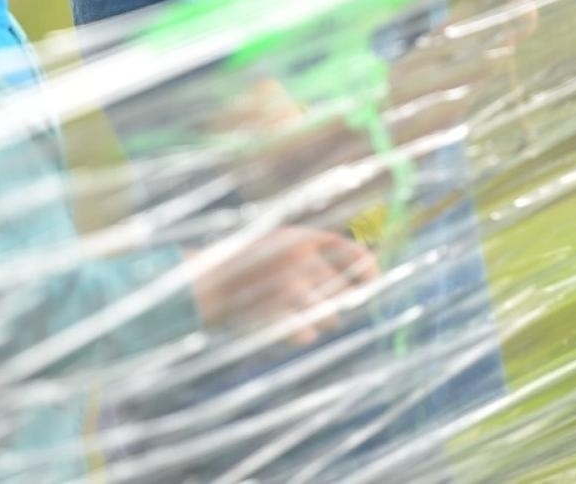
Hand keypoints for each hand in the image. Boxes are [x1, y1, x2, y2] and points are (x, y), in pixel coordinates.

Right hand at [187, 226, 378, 345]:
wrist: (204, 286)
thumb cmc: (246, 266)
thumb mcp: (279, 245)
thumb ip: (315, 254)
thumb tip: (361, 278)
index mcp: (302, 239)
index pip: (353, 254)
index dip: (368, 270)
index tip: (371, 282)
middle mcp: (302, 262)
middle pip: (346, 292)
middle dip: (336, 302)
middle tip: (310, 302)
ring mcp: (292, 291)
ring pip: (332, 317)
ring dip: (318, 319)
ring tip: (289, 311)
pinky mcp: (281, 318)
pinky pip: (310, 335)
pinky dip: (298, 334)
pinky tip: (277, 323)